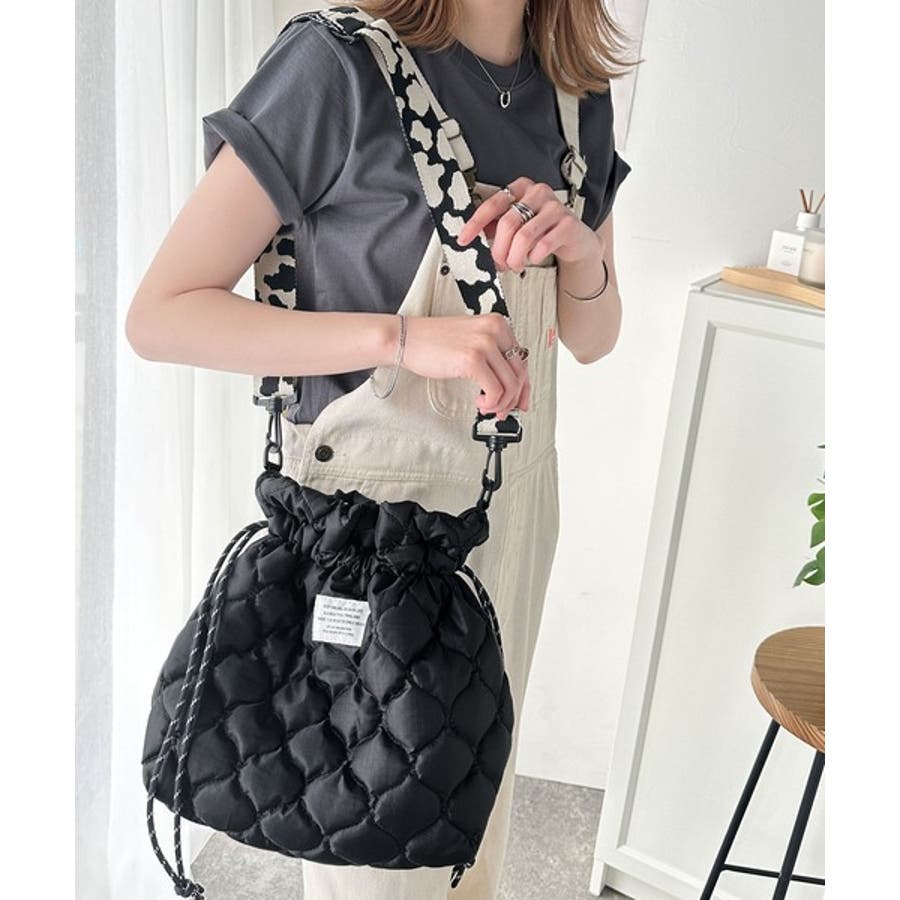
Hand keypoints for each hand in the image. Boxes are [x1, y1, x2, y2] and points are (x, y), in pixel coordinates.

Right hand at [398, 313, 530, 418]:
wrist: (407, 338)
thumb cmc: (434, 341)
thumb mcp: (471, 340)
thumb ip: (493, 356)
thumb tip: (510, 384)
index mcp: (498, 324)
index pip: (522, 360)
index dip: (523, 386)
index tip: (520, 400)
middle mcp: (494, 330)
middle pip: (519, 374)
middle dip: (513, 399)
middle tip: (503, 410)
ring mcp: (484, 344)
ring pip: (510, 385)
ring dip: (500, 404)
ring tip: (486, 406)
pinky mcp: (472, 359)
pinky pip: (495, 391)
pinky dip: (490, 403)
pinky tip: (479, 402)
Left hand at [458, 176, 605, 271]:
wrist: (575, 239)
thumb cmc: (543, 230)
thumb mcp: (517, 225)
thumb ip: (496, 228)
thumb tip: (473, 239)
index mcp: (521, 188)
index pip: (493, 204)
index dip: (476, 223)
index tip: (464, 239)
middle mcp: (538, 192)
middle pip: (508, 223)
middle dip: (499, 249)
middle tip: (498, 263)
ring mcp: (554, 207)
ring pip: (524, 236)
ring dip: (514, 257)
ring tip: (514, 265)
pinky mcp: (568, 224)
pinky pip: (542, 245)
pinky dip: (533, 258)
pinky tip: (533, 259)